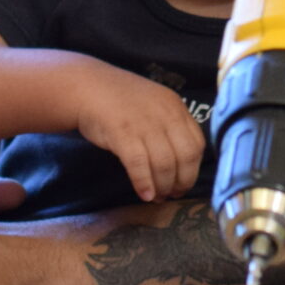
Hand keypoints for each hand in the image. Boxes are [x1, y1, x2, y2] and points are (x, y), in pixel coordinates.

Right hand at [74, 66, 207, 202]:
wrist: (87, 87)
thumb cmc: (121, 101)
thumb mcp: (155, 106)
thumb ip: (170, 127)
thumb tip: (180, 164)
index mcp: (176, 108)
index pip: (197, 143)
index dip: (194, 169)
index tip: (185, 183)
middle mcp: (165, 115)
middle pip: (186, 156)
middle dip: (182, 181)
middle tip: (173, 194)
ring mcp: (144, 124)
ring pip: (164, 163)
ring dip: (163, 186)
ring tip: (157, 197)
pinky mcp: (122, 133)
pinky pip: (139, 164)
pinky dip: (144, 183)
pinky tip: (144, 194)